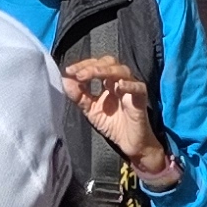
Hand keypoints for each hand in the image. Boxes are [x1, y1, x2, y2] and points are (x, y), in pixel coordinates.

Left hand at [63, 55, 169, 175]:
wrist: (129, 144)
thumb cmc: (112, 125)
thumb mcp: (90, 110)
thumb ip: (78, 96)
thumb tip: (65, 79)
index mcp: (108, 81)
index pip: (96, 64)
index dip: (83, 65)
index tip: (69, 71)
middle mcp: (120, 81)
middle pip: (109, 63)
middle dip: (92, 66)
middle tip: (78, 74)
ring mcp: (131, 88)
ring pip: (122, 71)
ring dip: (105, 71)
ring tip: (90, 76)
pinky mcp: (141, 99)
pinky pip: (138, 88)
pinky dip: (129, 85)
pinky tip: (118, 86)